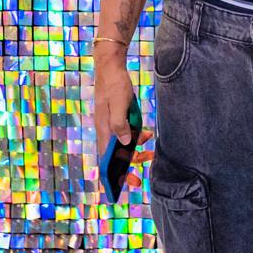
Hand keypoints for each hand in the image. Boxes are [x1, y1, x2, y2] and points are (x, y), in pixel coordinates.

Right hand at [88, 47, 155, 191]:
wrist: (110, 66)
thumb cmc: (114, 84)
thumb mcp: (119, 104)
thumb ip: (120, 124)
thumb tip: (124, 144)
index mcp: (103, 129)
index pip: (105, 158)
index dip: (111, 174)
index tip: (120, 186)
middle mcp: (105, 129)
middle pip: (114, 155)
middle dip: (126, 167)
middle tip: (138, 179)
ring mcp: (111, 123)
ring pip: (121, 145)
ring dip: (134, 152)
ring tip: (149, 153)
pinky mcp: (118, 117)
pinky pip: (126, 133)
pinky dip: (136, 137)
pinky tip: (147, 134)